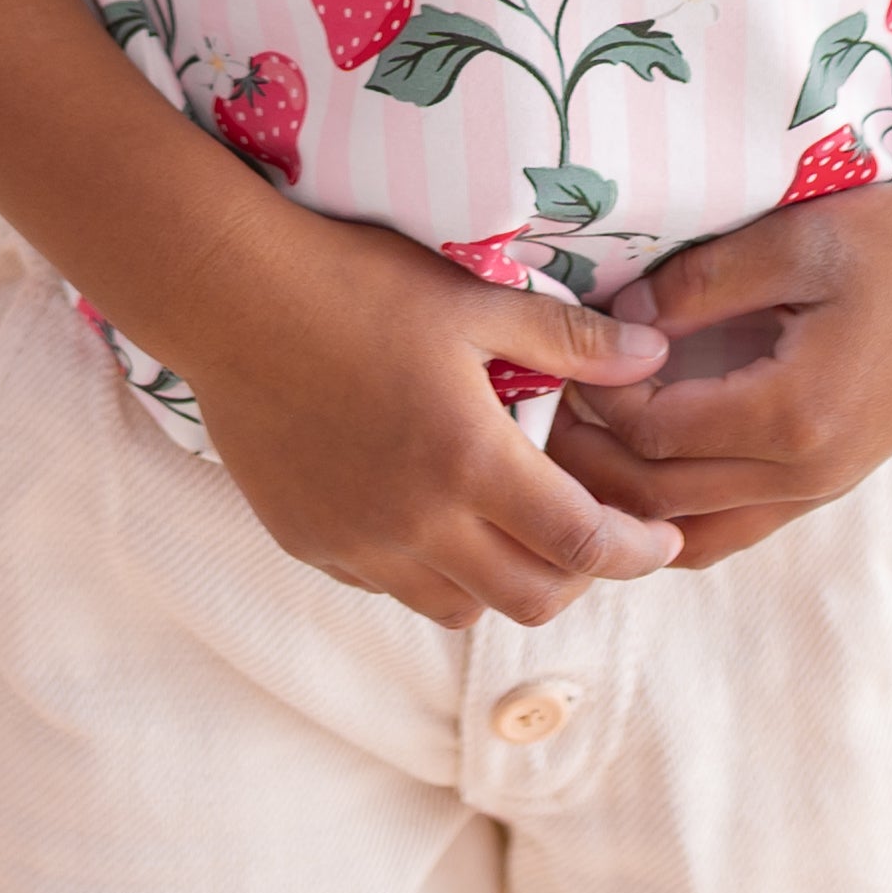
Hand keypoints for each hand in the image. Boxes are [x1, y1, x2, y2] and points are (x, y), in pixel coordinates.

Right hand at [163, 202, 685, 628]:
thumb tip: (654, 355)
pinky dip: (429, 568)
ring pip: (458, 607)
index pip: (580, 543)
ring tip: (510, 525)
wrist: (231, 298)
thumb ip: (570, 340)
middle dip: (578, 578)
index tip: (660, 543)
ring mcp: (359, 543)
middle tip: (591, 535)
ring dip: (502, 580)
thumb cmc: (355, 285)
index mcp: (469, 460)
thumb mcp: (473, 300)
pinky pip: (389, 586)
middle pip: (528, 599)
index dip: (634, 552)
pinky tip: (429, 511)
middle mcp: (417, 522)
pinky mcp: (309, 544)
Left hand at [543, 176, 891, 568]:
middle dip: (590, 458)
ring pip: (691, 535)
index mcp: (795, 413)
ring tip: (579, 441)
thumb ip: (705, 281)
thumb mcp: (799, 237)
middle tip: (546, 397)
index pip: (657, 434)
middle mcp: (806, 473)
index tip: (568, 347)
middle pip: (661, 500)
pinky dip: (674, 516)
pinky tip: (641, 471)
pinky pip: (731, 529)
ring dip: (626, 501)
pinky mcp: (828, 483)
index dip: (598, 396)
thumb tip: (624, 320)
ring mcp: (820, 488)